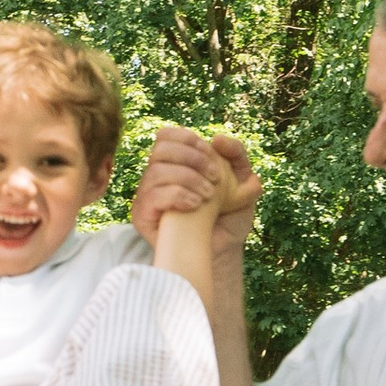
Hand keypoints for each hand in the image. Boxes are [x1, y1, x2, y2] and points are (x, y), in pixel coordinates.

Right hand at [131, 124, 259, 253]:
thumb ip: (237, 155)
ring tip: (208, 196)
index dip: (188, 139)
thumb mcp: (243, 181)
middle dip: (192, 159)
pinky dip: (177, 195)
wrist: (223, 249)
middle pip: (160, 150)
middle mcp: (156, 176)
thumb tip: (217, 139)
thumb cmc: (229, 215)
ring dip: (188, 179)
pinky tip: (195, 205)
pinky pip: (152, 196)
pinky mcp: (142, 216)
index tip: (212, 154)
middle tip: (215, 178)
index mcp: (174, 163)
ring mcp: (147, 196)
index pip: (166, 136)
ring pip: (156, 172)